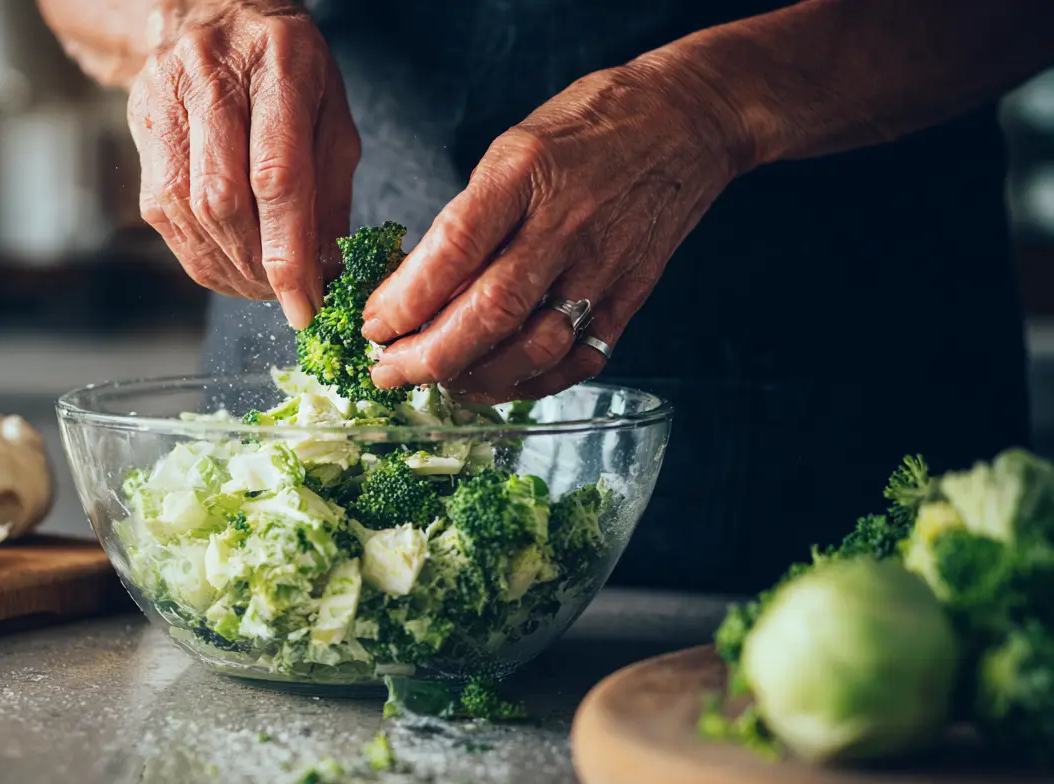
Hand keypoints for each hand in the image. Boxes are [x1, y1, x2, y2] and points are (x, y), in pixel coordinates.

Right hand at [125, 0, 358, 328]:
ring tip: (259, 286)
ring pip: (185, 211)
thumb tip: (325, 266)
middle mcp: (211, 78)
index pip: (276, 177)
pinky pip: (162, 211)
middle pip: (222, 200)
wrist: (213, 10)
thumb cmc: (286, 65)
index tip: (305, 302)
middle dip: (256, 266)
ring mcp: (165, 101)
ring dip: (225, 266)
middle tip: (285, 297)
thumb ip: (331, 186)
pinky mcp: (139, 125)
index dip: (288, 251)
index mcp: (276, 66)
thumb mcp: (331, 108)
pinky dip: (198, 253)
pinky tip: (227, 265)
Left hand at [360, 60, 748, 399]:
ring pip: (534, 347)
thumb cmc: (588, 127)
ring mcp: (604, 264)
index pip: (454, 249)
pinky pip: (580, 358)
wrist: (688, 119)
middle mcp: (565, 224)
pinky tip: (499, 383)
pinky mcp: (632, 294)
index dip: (406, 299)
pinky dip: (533, 383)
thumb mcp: (514, 146)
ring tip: (439, 382)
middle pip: (491, 311)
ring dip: (477, 378)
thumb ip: (471, 214)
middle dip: (429, 355)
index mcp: (525, 174)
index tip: (374, 324)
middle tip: (387, 372)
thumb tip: (414, 285)